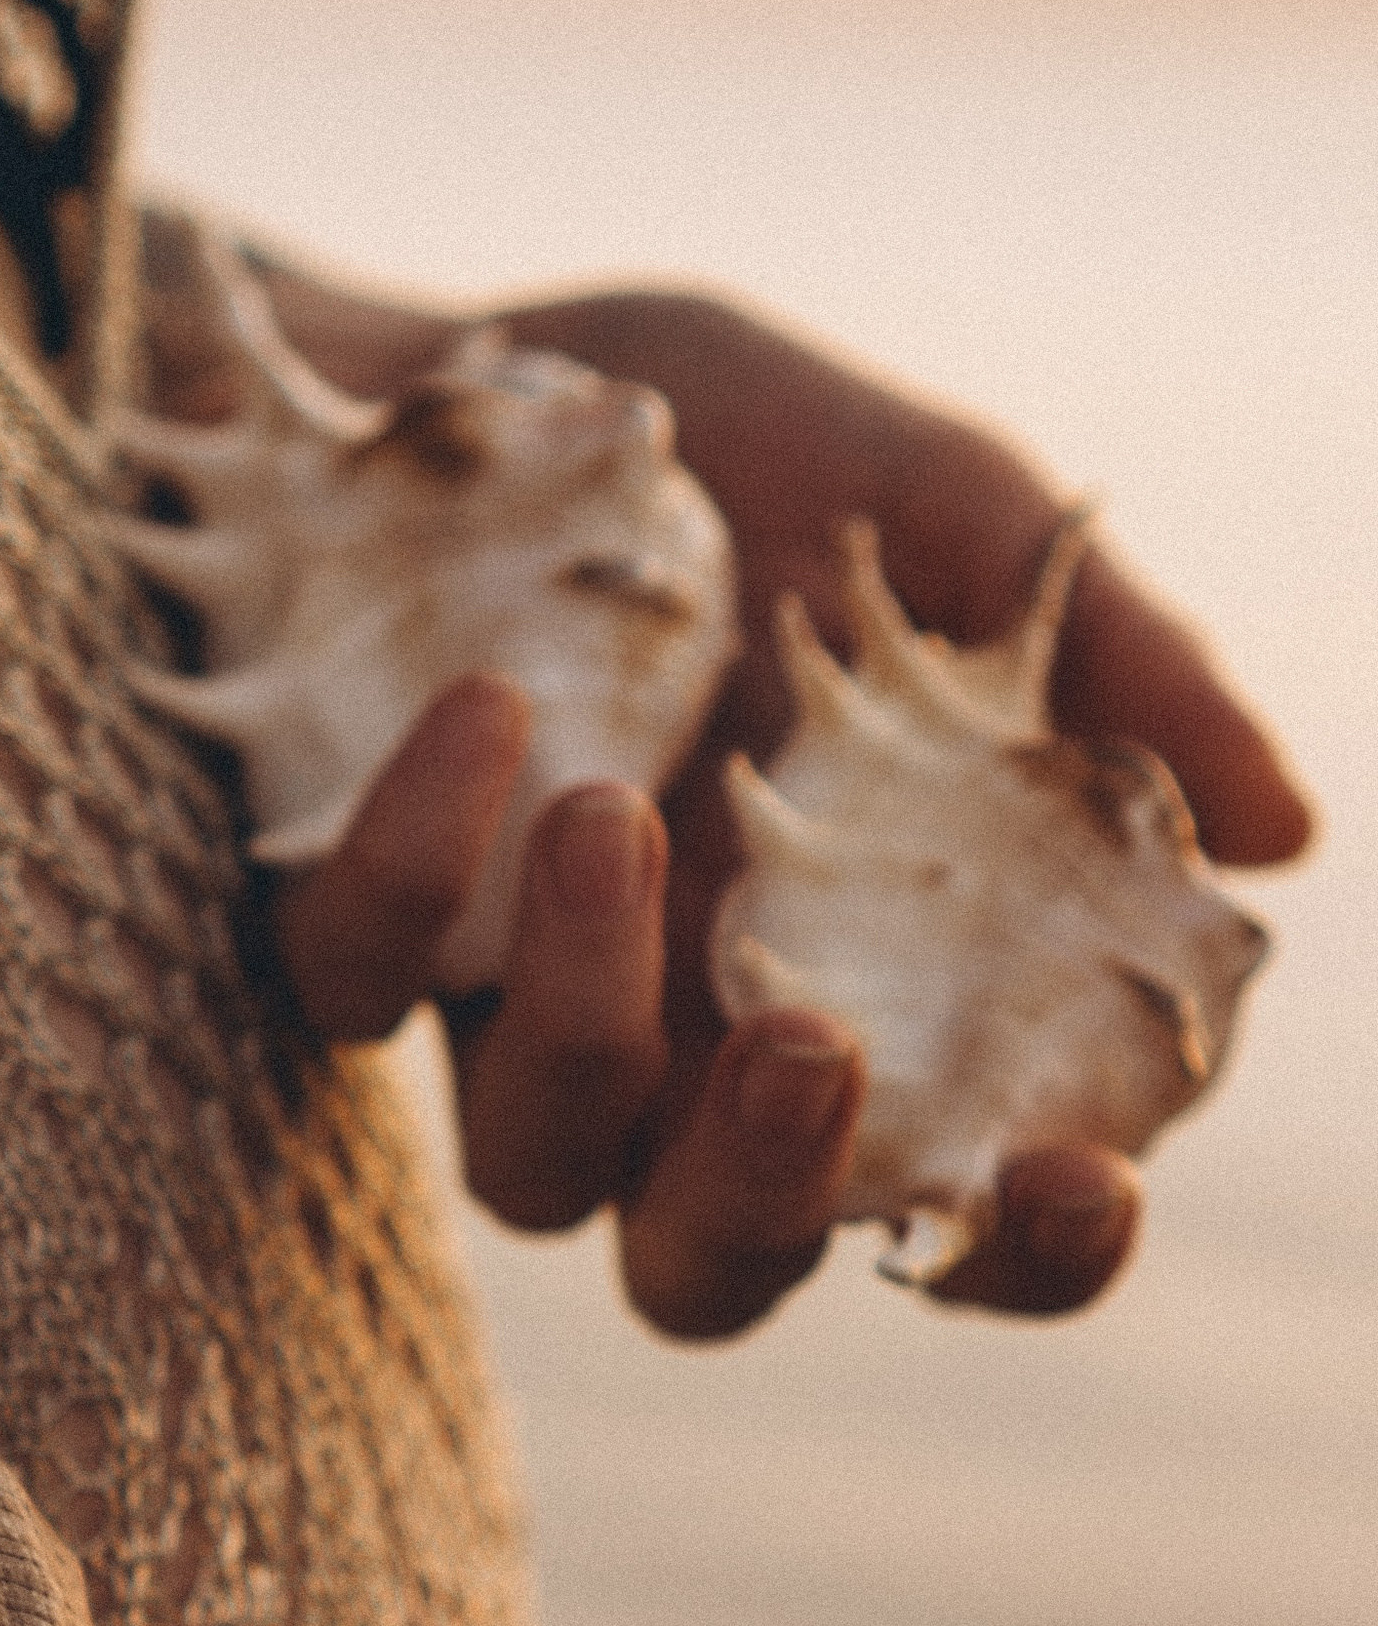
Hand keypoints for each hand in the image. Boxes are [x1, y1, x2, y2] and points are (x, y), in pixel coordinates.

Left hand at [264, 280, 1312, 1336]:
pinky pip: (356, 982)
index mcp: (867, 986)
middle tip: (804, 1046)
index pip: (961, 1207)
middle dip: (764, 1197)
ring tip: (614, 814)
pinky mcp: (343, 919)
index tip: (1075, 1184)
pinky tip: (487, 709)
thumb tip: (1283, 836)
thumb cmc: (721, 448)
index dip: (1028, 1249)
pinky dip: (416, 861)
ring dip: (584, 1019)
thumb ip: (1111, 663)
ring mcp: (500, 1005)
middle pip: (709, 1273)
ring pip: (528, 1169)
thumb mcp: (939, 505)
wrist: (440, 351)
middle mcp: (677, 1047)